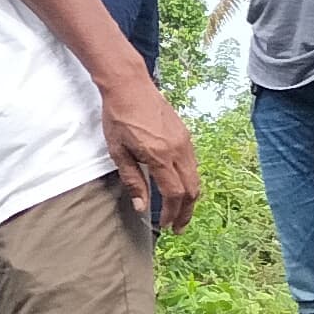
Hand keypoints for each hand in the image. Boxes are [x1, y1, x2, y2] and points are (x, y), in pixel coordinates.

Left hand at [101, 69, 203, 234]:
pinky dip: (189, 180)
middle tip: (178, 227)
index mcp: (160, 155)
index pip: (174, 194)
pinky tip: (179, 187)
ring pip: (196, 177)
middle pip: (192, 189)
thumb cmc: (119, 117)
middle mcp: (178, 149)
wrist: (129, 85)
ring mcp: (184, 141)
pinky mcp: (185, 134)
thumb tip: (142, 207)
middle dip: (186, 212)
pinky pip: (193, 164)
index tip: (165, 225)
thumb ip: (133, 180)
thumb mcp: (118, 152)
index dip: (172, 213)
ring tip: (181, 212)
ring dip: (190, 198)